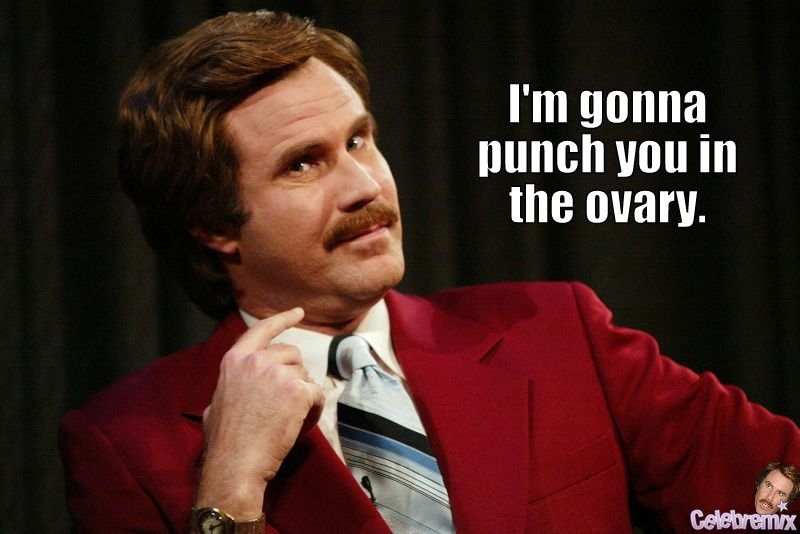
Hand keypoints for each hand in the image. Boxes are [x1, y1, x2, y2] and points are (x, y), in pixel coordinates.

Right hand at [195, 307, 324, 518]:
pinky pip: (317, 394)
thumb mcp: (215, 403)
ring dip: (303, 394)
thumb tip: (236, 387)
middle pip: (291, 354)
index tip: (299, 312)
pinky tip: (302, 424)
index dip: (283, 319)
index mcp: (236, 359)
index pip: (263, 329)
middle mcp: (257, 360)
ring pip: (305, 375)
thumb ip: (231, 386)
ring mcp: (279, 373)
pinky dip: (314, 410)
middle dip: (293, 374)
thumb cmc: (224, 441)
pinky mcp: (298, 391)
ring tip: (289, 417)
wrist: (236, 463)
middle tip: (285, 401)